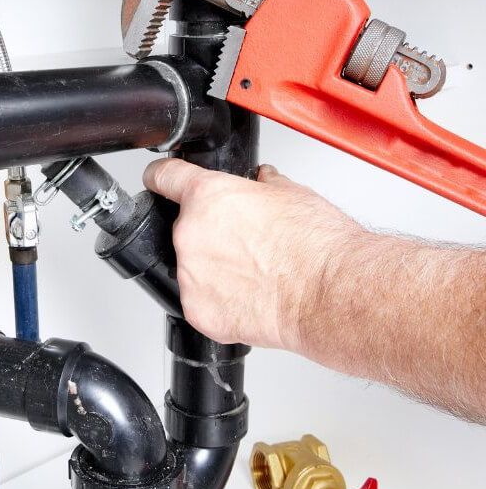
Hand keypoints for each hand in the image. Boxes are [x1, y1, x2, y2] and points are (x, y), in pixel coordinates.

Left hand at [143, 159, 362, 352]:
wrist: (328, 294)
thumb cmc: (316, 246)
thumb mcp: (291, 193)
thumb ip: (262, 184)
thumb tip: (260, 182)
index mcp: (207, 197)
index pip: (164, 177)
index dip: (163, 177)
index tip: (159, 181)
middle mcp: (190, 234)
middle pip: (184, 228)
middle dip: (209, 234)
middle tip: (245, 244)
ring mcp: (189, 275)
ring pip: (191, 267)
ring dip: (213, 268)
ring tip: (253, 273)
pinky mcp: (196, 311)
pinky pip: (199, 301)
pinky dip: (218, 300)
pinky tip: (249, 296)